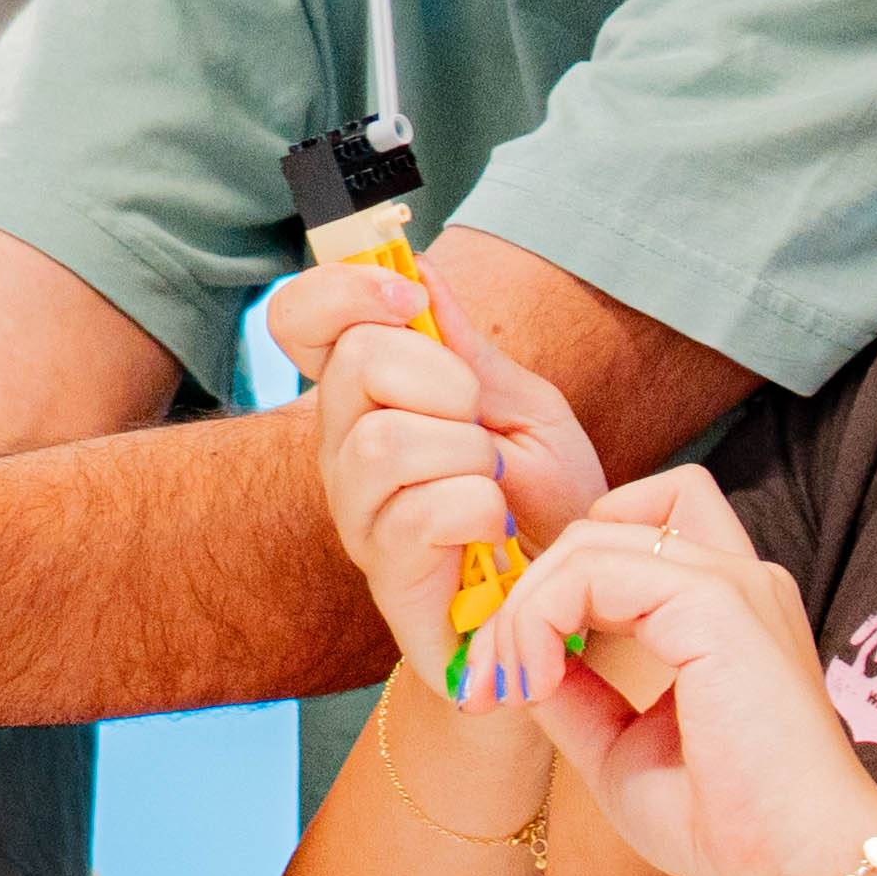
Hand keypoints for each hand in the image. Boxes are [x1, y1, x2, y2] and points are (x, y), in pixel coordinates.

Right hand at [266, 260, 611, 685]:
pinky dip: (479, 510)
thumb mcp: (525, 412)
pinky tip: (492, 532)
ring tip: (495, 487)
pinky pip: (419, 512)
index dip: (343, 290)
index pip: (299, 320)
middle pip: (355, 363)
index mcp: (370, 397)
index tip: (412, 300)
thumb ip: (469, 351)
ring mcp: (358, 511)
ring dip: (468, 456)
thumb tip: (420, 270)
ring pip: (384, 441)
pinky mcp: (385, 573)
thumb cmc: (547, 511)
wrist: (577, 606)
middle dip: (444, 379)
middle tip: (482, 425)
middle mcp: (345, 448)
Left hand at [469, 466, 876, 875]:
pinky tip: (538, 681)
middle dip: (522, 597)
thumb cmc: (727, 825)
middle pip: (597, 529)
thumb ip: (572, 691)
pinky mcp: (717, 601)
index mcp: (723, 610)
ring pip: (588, 540)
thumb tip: (514, 655)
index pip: (625, 539)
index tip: (505, 674)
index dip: (553, 588)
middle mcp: (735, 581)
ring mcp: (731, 583)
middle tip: (486, 681)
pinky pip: (592, 569)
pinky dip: (540, 616)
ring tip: (510, 685)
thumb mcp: (619, 748)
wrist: (800, 870)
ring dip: (523, 609)